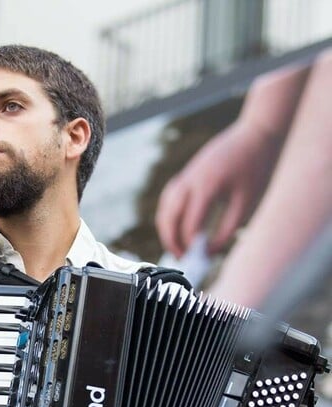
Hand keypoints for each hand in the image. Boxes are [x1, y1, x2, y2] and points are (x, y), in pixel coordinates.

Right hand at [155, 120, 280, 258]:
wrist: (255, 133)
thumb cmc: (256, 168)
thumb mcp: (247, 203)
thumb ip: (227, 229)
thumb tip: (210, 252)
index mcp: (207, 186)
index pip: (190, 223)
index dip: (191, 244)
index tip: (196, 259)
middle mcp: (190, 180)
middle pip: (169, 216)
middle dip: (171, 239)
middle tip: (181, 257)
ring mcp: (186, 175)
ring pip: (165, 207)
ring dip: (167, 228)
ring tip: (177, 246)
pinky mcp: (187, 173)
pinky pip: (169, 197)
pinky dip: (169, 214)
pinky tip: (178, 225)